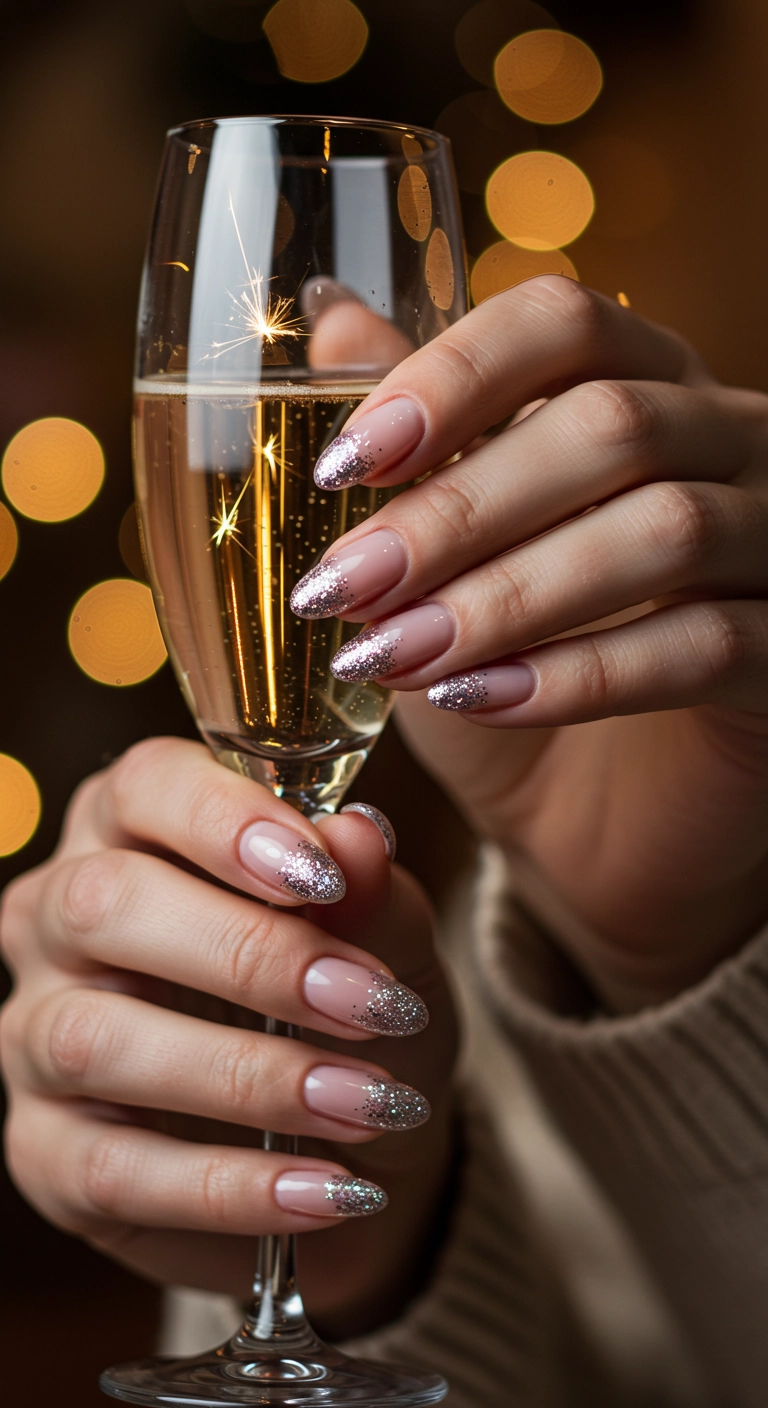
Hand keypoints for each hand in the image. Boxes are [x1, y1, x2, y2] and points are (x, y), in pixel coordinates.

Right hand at [0, 738, 456, 1335]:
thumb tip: (357, 837)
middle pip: (104, 905)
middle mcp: (62, 918)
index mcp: (138, 829)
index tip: (324, 876)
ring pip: (94, 1039)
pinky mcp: (44, 1151)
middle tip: (368, 1003)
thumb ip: (369, 891)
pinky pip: (110, 1168)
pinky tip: (323, 1191)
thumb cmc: (357, 1007)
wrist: (357, 1143)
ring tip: (367, 1103)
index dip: (226, 822)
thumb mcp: (389, 943)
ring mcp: (37, 1034)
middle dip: (247, 955)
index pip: (146, 787)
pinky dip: (228, 1185)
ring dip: (247, 1076)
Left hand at [291, 277, 767, 1008]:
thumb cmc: (519, 664)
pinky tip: (483, 699)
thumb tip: (334, 315)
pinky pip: (709, 644)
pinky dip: (584, 673)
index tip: (345, 463)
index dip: (453, 376)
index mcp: (646, 385)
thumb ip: (416, 440)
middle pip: (612, 425)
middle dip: (459, 510)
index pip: (567, 322)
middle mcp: (730, 444)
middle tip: (345, 587)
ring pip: (669, 530)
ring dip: (510, 594)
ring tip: (396, 654)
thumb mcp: (448, 555)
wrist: (596, 820)